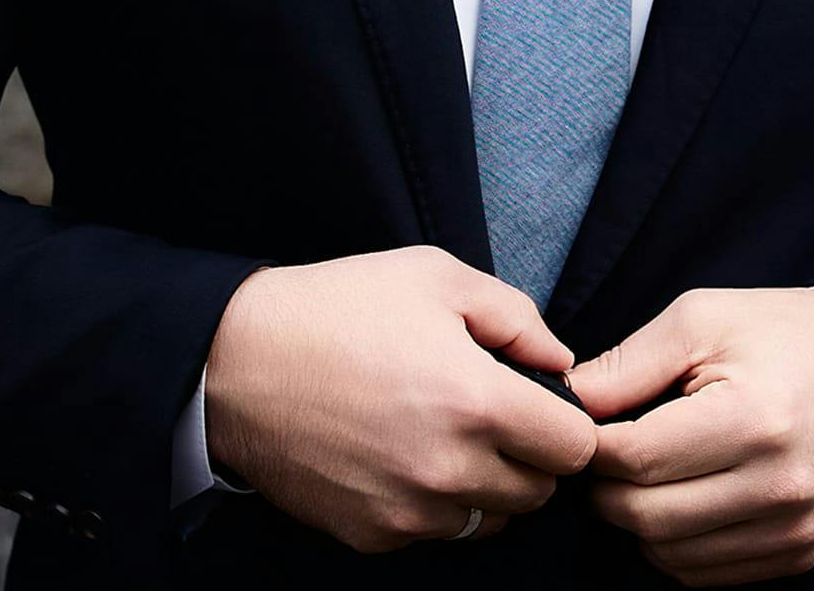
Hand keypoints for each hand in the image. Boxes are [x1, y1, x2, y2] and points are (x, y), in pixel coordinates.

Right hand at [202, 245, 597, 552]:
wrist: (240, 362)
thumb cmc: (342, 308)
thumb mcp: (437, 277)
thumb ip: (517, 318)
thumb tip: (560, 362)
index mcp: (476, 402)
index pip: (573, 449)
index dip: (568, 423)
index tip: (544, 405)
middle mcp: (448, 469)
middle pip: (538, 492)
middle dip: (531, 457)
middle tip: (496, 416)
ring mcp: (409, 511)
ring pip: (490, 520)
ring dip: (487, 487)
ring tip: (449, 434)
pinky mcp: (373, 536)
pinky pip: (435, 532)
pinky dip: (435, 503)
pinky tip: (405, 454)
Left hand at [562, 287, 813, 584]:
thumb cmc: (784, 335)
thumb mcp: (703, 319)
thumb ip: (629, 364)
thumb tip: (567, 402)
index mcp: (754, 419)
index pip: (638, 459)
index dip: (593, 446)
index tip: (584, 425)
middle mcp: (779, 486)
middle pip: (647, 518)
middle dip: (608, 487)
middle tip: (604, 452)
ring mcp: (793, 529)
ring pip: (670, 556)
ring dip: (640, 520)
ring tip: (645, 470)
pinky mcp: (799, 554)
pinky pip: (707, 573)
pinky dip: (678, 542)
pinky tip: (683, 495)